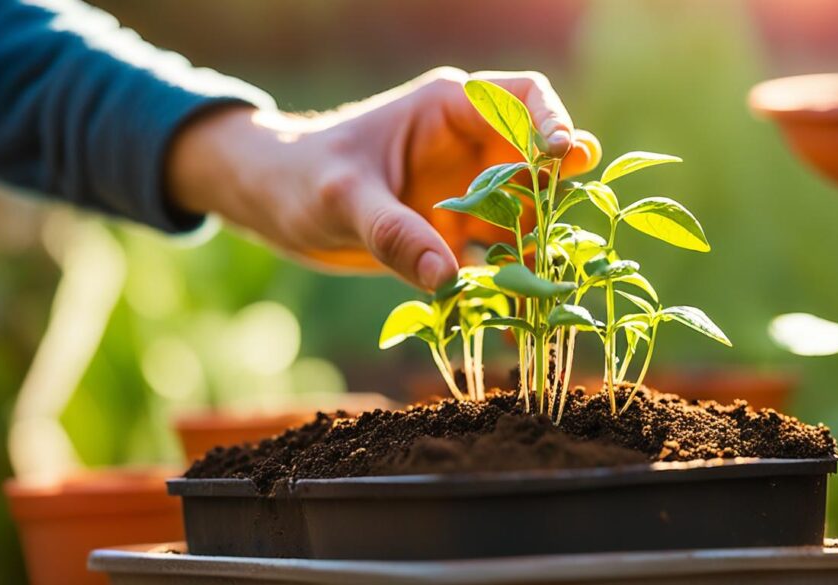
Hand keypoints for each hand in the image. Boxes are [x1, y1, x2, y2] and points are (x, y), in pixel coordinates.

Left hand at [168, 67, 601, 289]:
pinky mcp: (454, 232)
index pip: (524, 98)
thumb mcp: (343, 198)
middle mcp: (469, 147)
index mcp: (448, 109)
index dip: (553, 124)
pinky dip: (503, 284)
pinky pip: (494, 257)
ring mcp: (466, 192)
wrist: (270, 202)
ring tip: (536, 293)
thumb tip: (448, 281)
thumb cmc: (301, 176)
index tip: (567, 160)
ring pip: (524, 217)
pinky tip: (508, 320)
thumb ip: (393, 233)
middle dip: (551, 203)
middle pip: (537, 166)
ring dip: (533, 252)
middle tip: (557, 244)